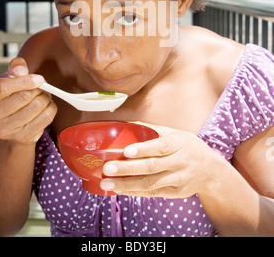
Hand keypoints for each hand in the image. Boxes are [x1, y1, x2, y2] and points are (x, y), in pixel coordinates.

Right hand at [0, 57, 56, 144]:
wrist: (11, 125)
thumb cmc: (10, 98)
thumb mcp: (9, 79)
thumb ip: (15, 68)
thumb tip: (20, 71)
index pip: (2, 88)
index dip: (23, 81)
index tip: (38, 78)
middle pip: (22, 97)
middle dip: (38, 89)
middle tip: (41, 87)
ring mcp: (6, 131)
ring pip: (36, 107)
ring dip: (45, 98)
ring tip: (43, 96)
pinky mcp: (22, 138)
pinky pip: (46, 118)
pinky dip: (51, 108)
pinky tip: (45, 106)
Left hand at [100, 123, 219, 197]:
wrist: (210, 171)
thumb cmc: (187, 147)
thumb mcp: (175, 134)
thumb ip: (152, 130)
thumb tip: (127, 124)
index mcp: (179, 143)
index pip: (160, 147)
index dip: (143, 150)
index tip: (126, 151)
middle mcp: (180, 162)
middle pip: (152, 167)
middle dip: (127, 169)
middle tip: (108, 169)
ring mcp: (178, 179)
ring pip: (150, 183)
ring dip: (127, 184)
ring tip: (107, 183)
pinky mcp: (175, 193)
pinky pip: (152, 193)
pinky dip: (134, 192)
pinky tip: (119, 190)